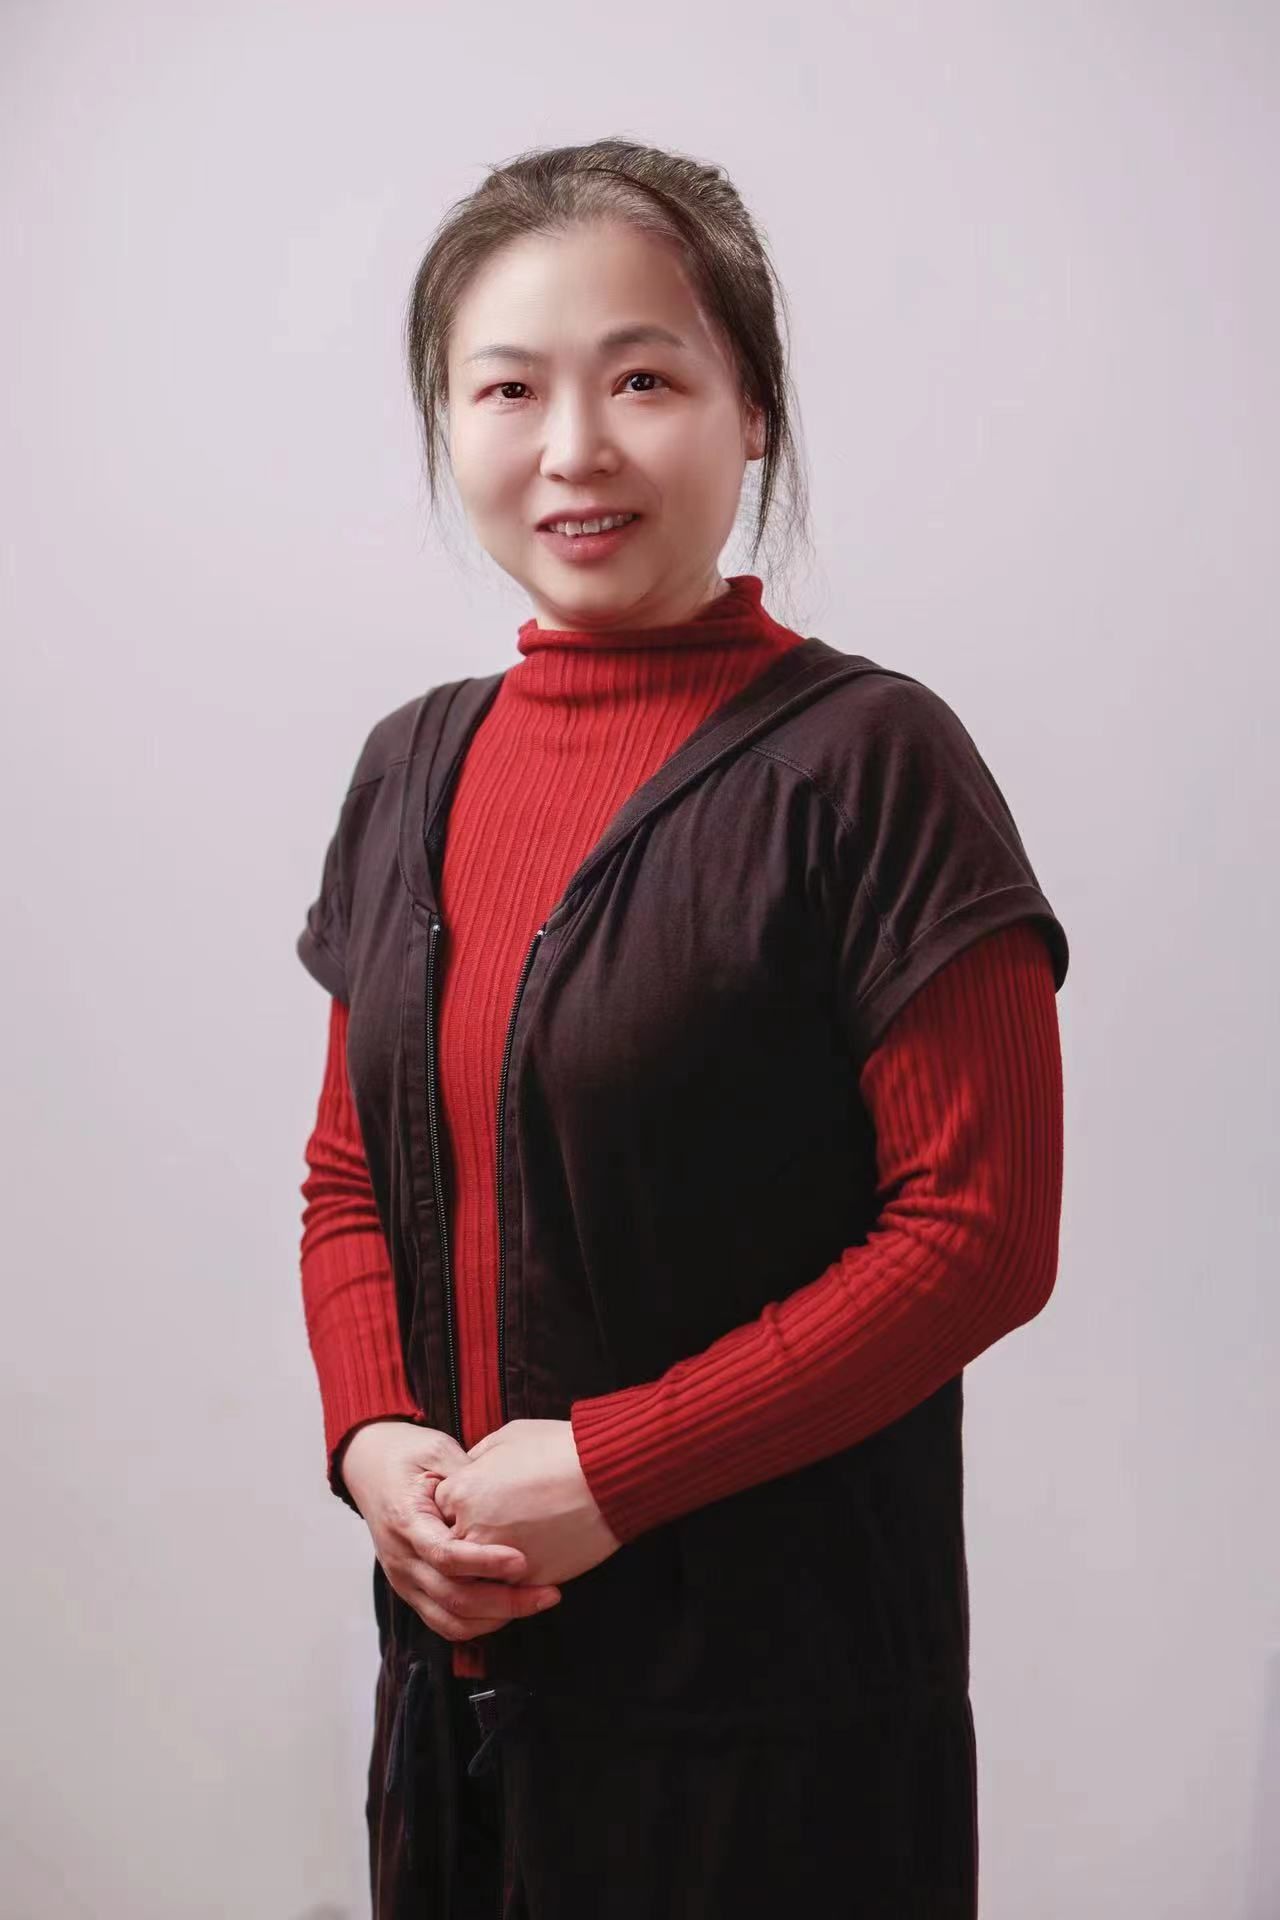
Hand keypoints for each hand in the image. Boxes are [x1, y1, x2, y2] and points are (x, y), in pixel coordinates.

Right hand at [340, 1419, 563, 1643]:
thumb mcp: (438, 1451)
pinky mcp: (412, 1590)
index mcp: (405, 1521)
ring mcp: (404, 1579)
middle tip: (547, 1594)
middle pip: (452, 1598)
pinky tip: (509, 1608)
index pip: (445, 1555)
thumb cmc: (408, 1455)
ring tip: (535, 1602)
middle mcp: (401, 1559)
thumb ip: (470, 1476)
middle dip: (504, 1602)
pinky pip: (444, 1621)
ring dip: (495, 1619)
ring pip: (449, 1620)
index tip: (522, 1561)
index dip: (484, 1563)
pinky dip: (478, 1622)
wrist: (369, 1466)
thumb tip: (511, 1495)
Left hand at [434, 1418, 622, 1588]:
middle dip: (467, 1547)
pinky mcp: (526, 1582)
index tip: (479, 1508)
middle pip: (453, 1552)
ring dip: (488, 1575)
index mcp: (460, 1492)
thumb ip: (479, 1457)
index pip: (441, 1514)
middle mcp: (470, 1530)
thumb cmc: (558, 1449)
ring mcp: (496, 1562)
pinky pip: (510, 1591)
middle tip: (492, 1539)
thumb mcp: (508, 1437)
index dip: (459, 1511)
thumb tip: (472, 1468)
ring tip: (511, 1562)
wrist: (604, 1476)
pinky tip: (535, 1566)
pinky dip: (517, 1585)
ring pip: (477, 1580)